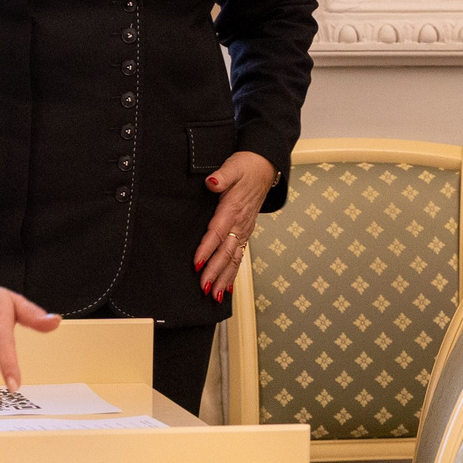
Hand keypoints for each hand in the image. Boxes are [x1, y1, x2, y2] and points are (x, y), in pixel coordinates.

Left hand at [193, 151, 274, 299]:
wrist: (265, 167)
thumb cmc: (246, 167)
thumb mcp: (233, 166)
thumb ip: (222, 176)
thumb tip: (212, 182)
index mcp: (233, 208)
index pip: (217, 232)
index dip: (207, 249)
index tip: (197, 264)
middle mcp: (240, 223)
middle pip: (226, 251)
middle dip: (215, 271)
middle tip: (205, 287)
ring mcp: (244, 230)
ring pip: (234, 258)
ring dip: (224, 278)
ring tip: (215, 296)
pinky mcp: (245, 232)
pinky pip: (240, 256)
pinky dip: (233, 273)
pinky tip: (227, 288)